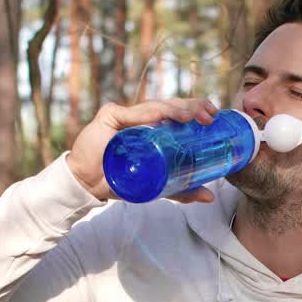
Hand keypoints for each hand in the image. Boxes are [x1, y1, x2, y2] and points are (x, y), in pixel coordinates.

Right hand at [65, 98, 219, 202]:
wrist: (88, 184)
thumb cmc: (119, 180)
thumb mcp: (156, 186)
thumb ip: (181, 190)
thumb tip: (209, 196)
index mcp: (152, 127)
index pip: (177, 112)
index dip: (195, 109)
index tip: (214, 114)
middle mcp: (140, 117)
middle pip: (170, 106)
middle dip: (192, 106)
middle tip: (210, 115)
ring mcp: (125, 115)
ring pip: (155, 106)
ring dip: (176, 109)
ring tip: (193, 116)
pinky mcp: (109, 116)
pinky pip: (132, 113)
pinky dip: (149, 114)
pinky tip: (163, 116)